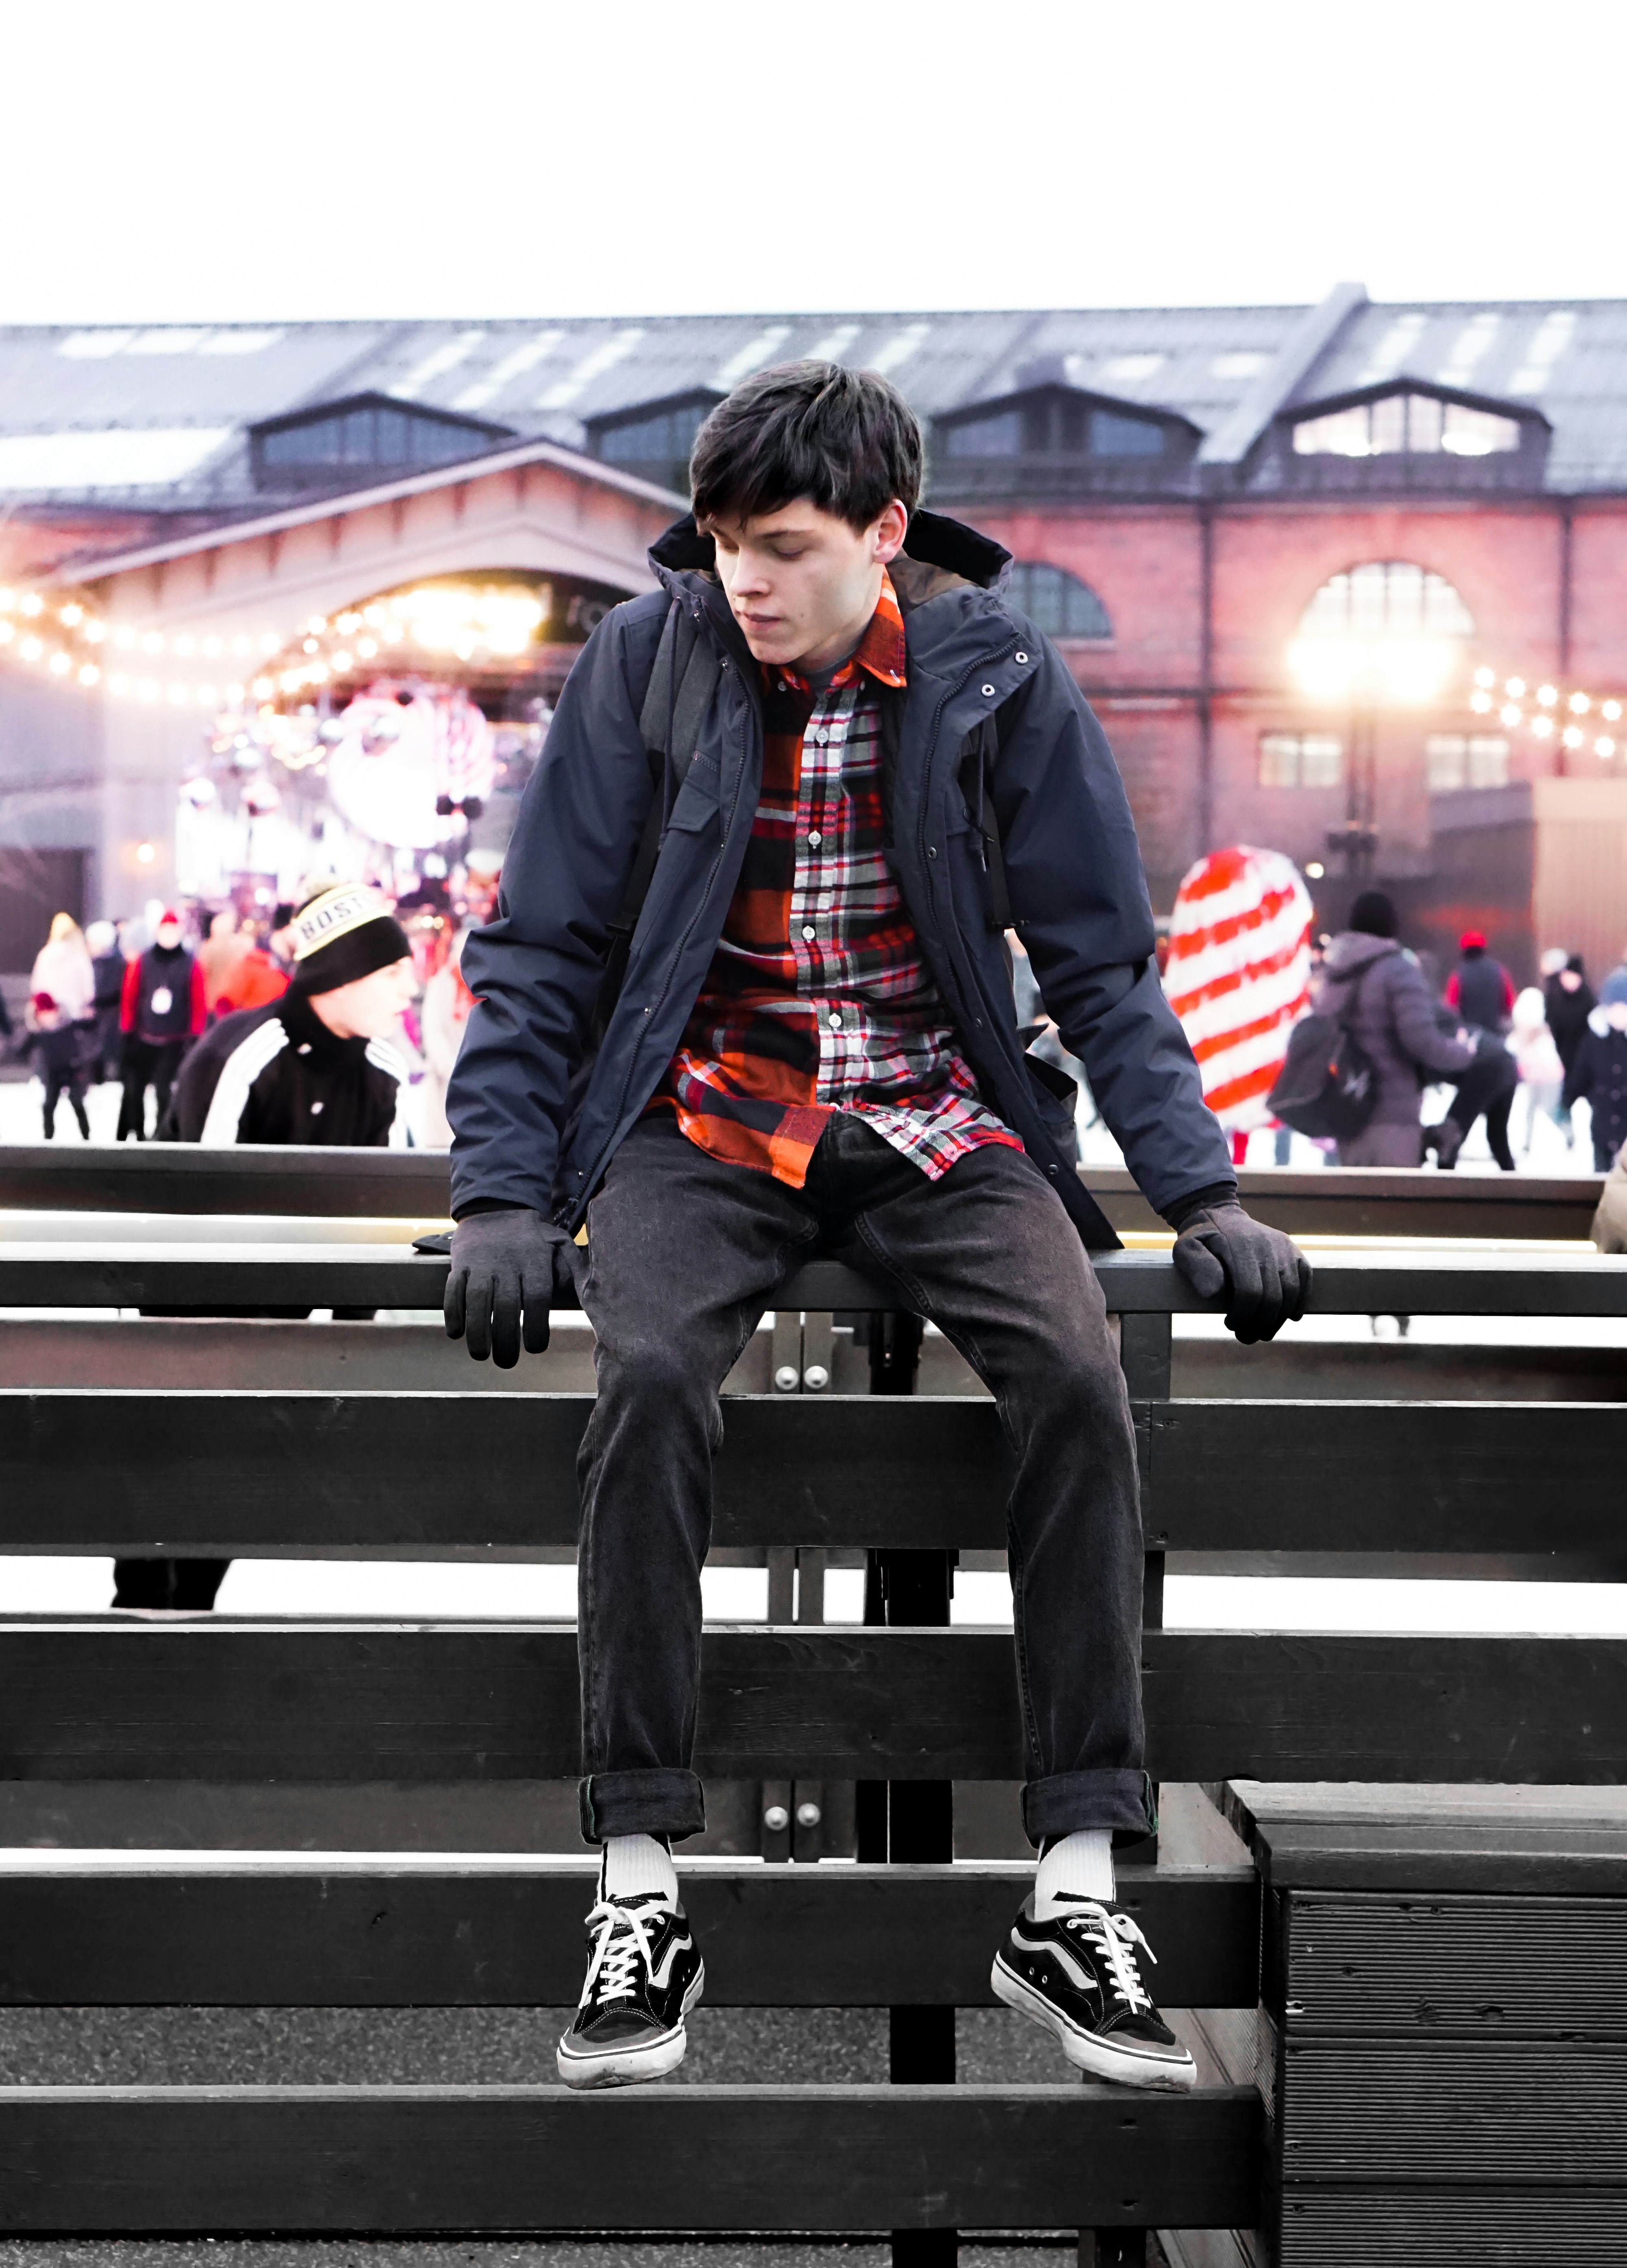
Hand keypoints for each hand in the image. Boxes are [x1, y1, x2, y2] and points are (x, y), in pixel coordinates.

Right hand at [443, 1208, 578, 1366]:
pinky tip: (456, 1333)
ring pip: (477, 1301)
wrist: (494, 1209)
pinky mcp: (460, 1264)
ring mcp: (481, 1264)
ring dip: (477, 1333)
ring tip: (480, 1355)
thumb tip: (570, 1291)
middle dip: (505, 1340)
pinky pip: (454, 1290)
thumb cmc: (529, 1238)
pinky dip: (453, 1313)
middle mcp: (507, 1264)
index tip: (534, 1347)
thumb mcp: (555, 1245)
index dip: (536, 1326)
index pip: (537, 1297)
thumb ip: (567, 1268)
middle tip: (506, 1362)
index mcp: (534, 1262)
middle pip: (507, 1307)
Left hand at [1170, 1197, 1310, 1343]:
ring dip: (1279, 1319)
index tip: (1230, 1324)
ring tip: (1263, 1332)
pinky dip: (1300, 1301)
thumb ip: (1196, 1267)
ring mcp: (1284, 1247)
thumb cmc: (1202, 1239)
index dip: (1242, 1316)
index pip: (1250, 1293)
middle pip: (1273, 1297)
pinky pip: (1305, 1279)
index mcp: (1240, 1247)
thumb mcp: (1187, 1248)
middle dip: (1260, 1324)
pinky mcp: (1294, 1250)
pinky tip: (1290, 1317)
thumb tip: (1213, 1293)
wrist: (1220, 1215)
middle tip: (1246, 1337)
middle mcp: (1267, 1246)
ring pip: (1291, 1292)